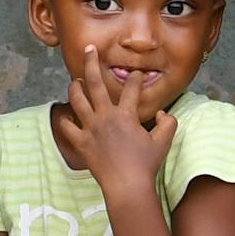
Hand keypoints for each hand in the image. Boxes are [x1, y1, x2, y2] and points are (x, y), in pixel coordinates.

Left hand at [51, 43, 180, 186]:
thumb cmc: (146, 165)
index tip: (137, 75)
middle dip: (92, 63)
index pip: (131, 89)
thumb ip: (169, 123)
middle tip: (89, 49)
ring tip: (76, 80)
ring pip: (77, 100)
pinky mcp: (80, 142)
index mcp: (126, 115)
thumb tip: (165, 113)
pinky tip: (66, 114)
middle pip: (95, 83)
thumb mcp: (163, 142)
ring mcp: (90, 128)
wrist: (127, 186)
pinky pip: (68, 126)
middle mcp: (106, 117)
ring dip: (75, 87)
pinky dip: (65, 119)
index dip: (136, 79)